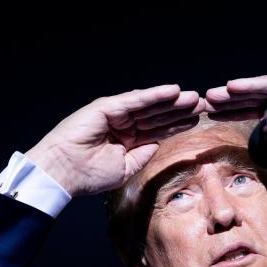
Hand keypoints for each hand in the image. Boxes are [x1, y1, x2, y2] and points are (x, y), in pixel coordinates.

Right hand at [24, 85, 204, 195]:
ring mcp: (115, 113)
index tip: (197, 120)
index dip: (177, 124)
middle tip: (202, 104)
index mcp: (127, 140)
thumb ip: (143, 154)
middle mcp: (122, 124)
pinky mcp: (108, 107)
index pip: (157, 129)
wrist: (64, 173)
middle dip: (179, 110)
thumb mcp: (125, 168)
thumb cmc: (89, 175)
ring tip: (194, 97)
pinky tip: (173, 91)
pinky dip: (155, 95)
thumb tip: (158, 143)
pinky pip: (136, 100)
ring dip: (172, 101)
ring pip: (150, 106)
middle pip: (157, 115)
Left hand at [204, 67, 266, 151]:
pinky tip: (234, 85)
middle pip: (246, 98)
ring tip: (213, 94)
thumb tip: (257, 143)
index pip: (248, 110)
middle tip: (202, 102)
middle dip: (224, 101)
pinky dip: (252, 85)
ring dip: (233, 92)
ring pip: (254, 89)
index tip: (207, 115)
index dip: (228, 112)